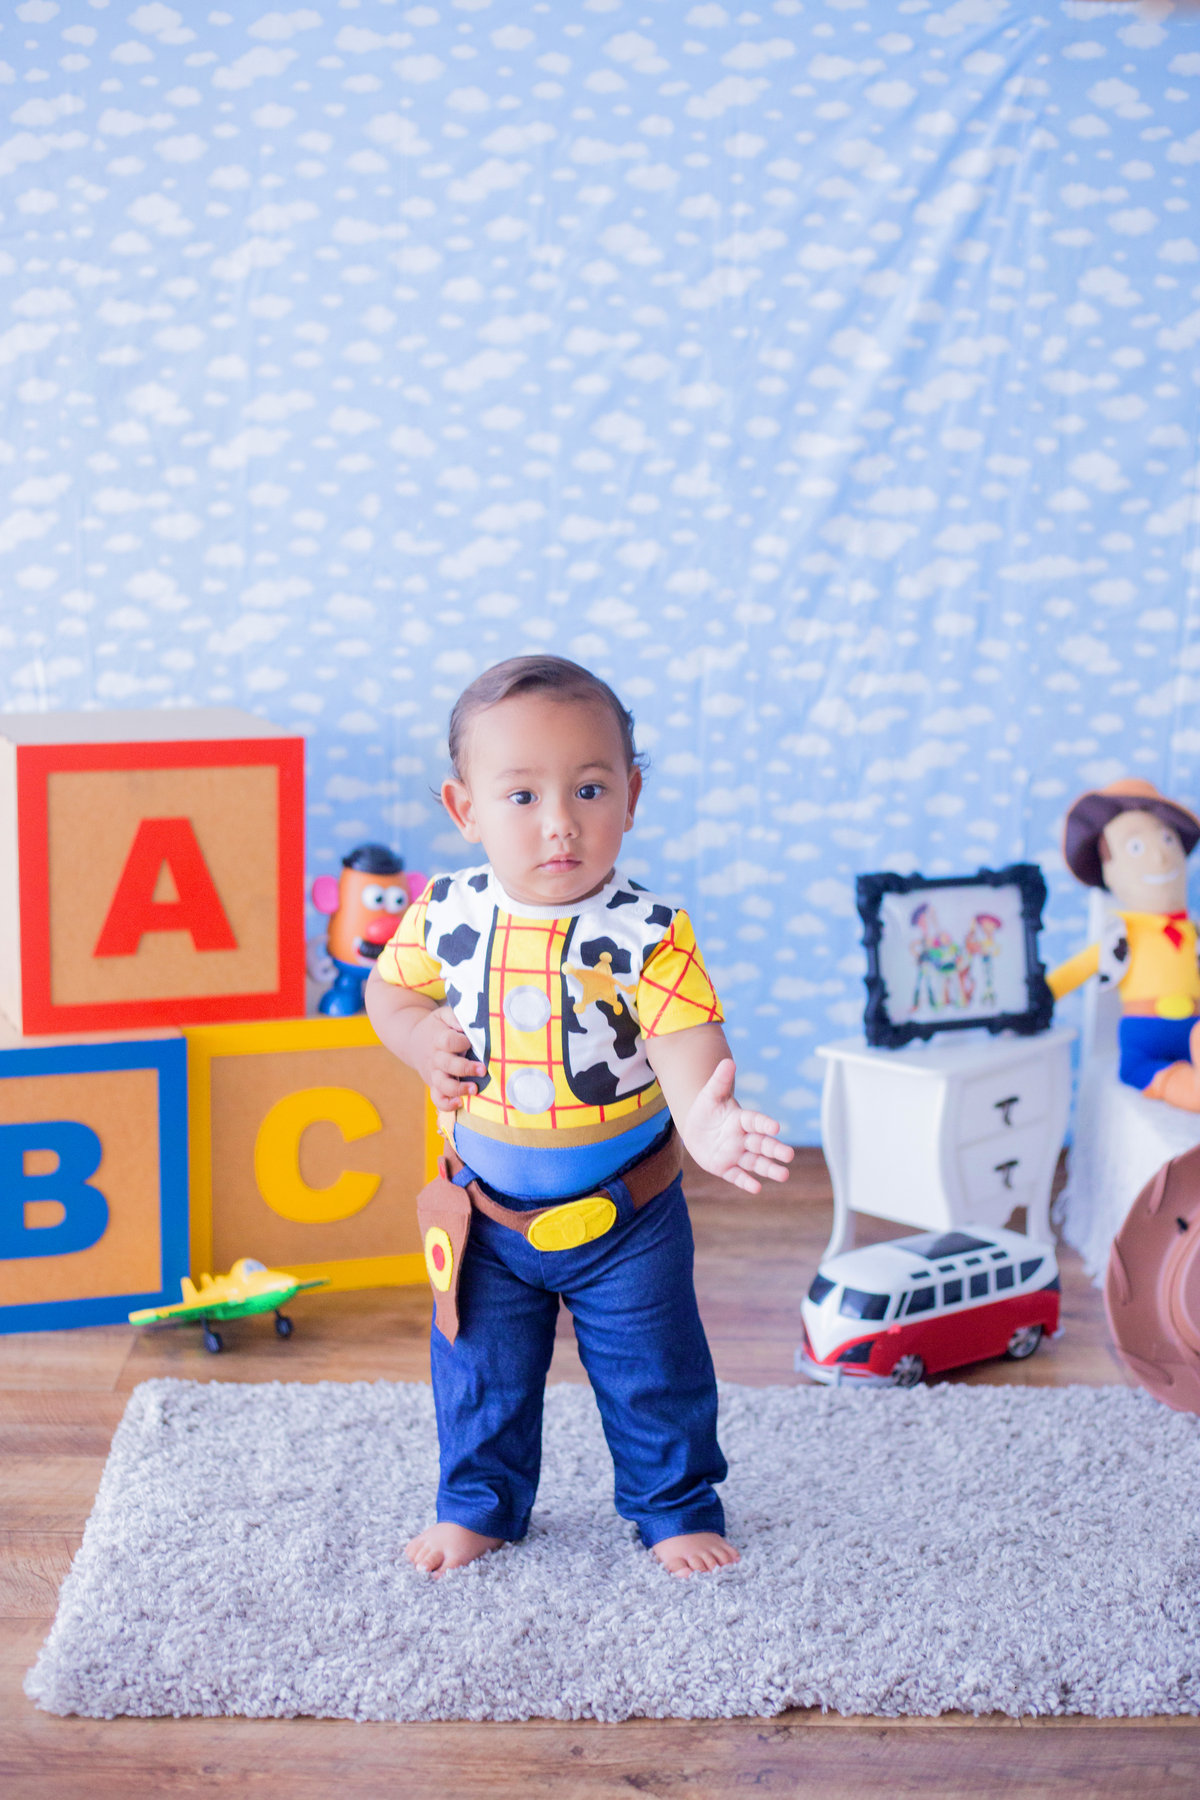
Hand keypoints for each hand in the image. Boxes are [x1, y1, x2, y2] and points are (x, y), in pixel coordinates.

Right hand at [410, 1004, 485, 1110]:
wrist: (413, 1041)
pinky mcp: (434, 1085)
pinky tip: (459, 1103)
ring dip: (458, 1089)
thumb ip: (454, 1016)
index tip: (471, 1042)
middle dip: (466, 1068)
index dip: (460, 1042)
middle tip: (482, 1069)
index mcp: (438, 1038)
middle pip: (447, 1064)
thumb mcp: (442, 1015)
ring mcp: (434, 1073)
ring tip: (474, 1089)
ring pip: (443, 1084)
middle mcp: (435, 1058)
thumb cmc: (436, 1027)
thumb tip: (465, 1024)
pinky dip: (447, 1104)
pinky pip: (437, 1099)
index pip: (447, 1041)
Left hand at [682, 1058, 792, 1193]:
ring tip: (784, 1175)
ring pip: (755, 1162)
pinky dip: (746, 1182)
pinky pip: (737, 1176)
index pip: (755, 1122)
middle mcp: (742, 1138)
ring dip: (768, 1169)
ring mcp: (736, 1154)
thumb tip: (728, 1061)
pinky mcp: (726, 1168)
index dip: (764, 1124)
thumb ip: (720, 1080)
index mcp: (740, 1119)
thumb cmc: (706, 1109)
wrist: (696, 1128)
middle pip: (761, 1144)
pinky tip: (757, 1188)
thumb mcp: (710, 1094)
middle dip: (774, 1150)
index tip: (775, 1127)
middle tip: (789, 1155)